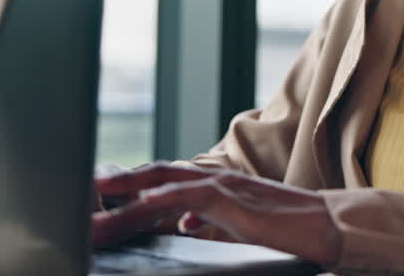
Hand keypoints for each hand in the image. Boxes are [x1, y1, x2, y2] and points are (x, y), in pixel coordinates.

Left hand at [92, 163, 340, 265]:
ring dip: (124, 197)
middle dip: (111, 186)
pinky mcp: (237, 204)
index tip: (89, 196)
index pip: (158, 178)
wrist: (328, 224)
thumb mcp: (237, 224)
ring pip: (163, 185)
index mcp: (211, 184)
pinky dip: (167, 197)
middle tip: (75, 196)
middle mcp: (213, 179)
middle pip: (151, 174)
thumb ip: (208, 218)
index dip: (123, 185)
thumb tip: (183, 222)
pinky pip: (195, 197)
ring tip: (93, 209)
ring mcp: (224, 187)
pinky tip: (145, 203)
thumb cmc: (287, 227)